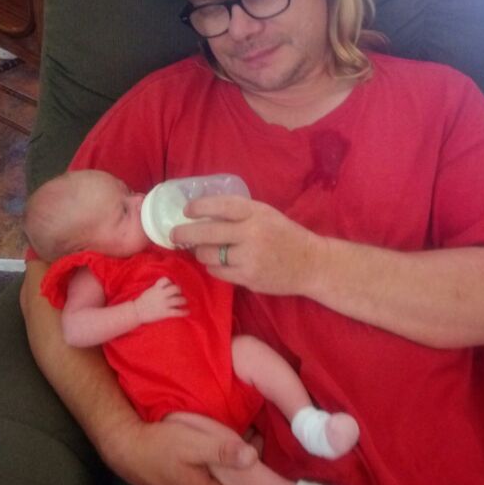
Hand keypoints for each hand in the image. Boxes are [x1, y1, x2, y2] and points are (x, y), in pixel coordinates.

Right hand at [107, 417, 285, 484]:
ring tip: (259, 453)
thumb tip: (253, 457)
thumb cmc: (158, 444)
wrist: (123, 447)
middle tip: (281, 482)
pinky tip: (231, 454)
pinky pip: (212, 484)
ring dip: (243, 480)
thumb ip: (221, 449)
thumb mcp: (192, 442)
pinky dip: (228, 473)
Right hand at [133, 277, 187, 323]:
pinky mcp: (165, 313)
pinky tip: (187, 312)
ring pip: (179, 300)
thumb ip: (158, 288)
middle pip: (176, 288)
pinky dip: (184, 312)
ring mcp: (164, 304)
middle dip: (179, 290)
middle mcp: (161, 295)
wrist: (136, 313)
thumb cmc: (143, 302)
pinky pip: (178, 312)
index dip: (170, 281)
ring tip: (184, 302)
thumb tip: (169, 286)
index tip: (171, 284)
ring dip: (184, 300)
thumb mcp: (150, 291)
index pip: (166, 280)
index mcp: (156, 288)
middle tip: (179, 294)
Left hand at [171, 195, 320, 295]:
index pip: (221, 206)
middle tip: (174, 235)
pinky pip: (217, 272)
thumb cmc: (284, 234)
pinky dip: (213, 267)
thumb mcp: (265, 214)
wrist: (309, 263)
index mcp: (256, 213)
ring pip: (208, 255)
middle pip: (206, 234)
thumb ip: (238, 212)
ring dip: (200, 252)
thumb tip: (201, 212)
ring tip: (203, 249)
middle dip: (184, 234)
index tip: (186, 210)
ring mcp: (249, 258)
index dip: (199, 207)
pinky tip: (218, 262)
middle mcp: (252, 234)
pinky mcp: (248, 278)